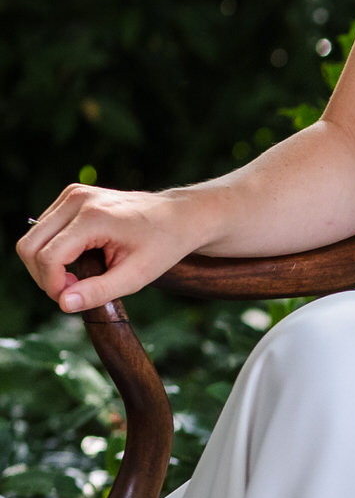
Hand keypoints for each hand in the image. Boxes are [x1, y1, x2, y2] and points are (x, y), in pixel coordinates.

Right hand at [16, 185, 209, 312]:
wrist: (181, 216)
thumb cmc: (164, 244)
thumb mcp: (137, 275)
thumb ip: (99, 291)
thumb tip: (64, 303)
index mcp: (94, 216)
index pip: (47, 257)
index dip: (52, 285)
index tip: (71, 298)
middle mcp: (78, 199)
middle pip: (29, 247)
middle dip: (44, 276)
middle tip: (73, 290)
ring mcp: (74, 194)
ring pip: (32, 239)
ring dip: (46, 264)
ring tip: (79, 277)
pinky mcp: (73, 196)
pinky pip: (44, 230)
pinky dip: (52, 250)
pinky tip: (78, 260)